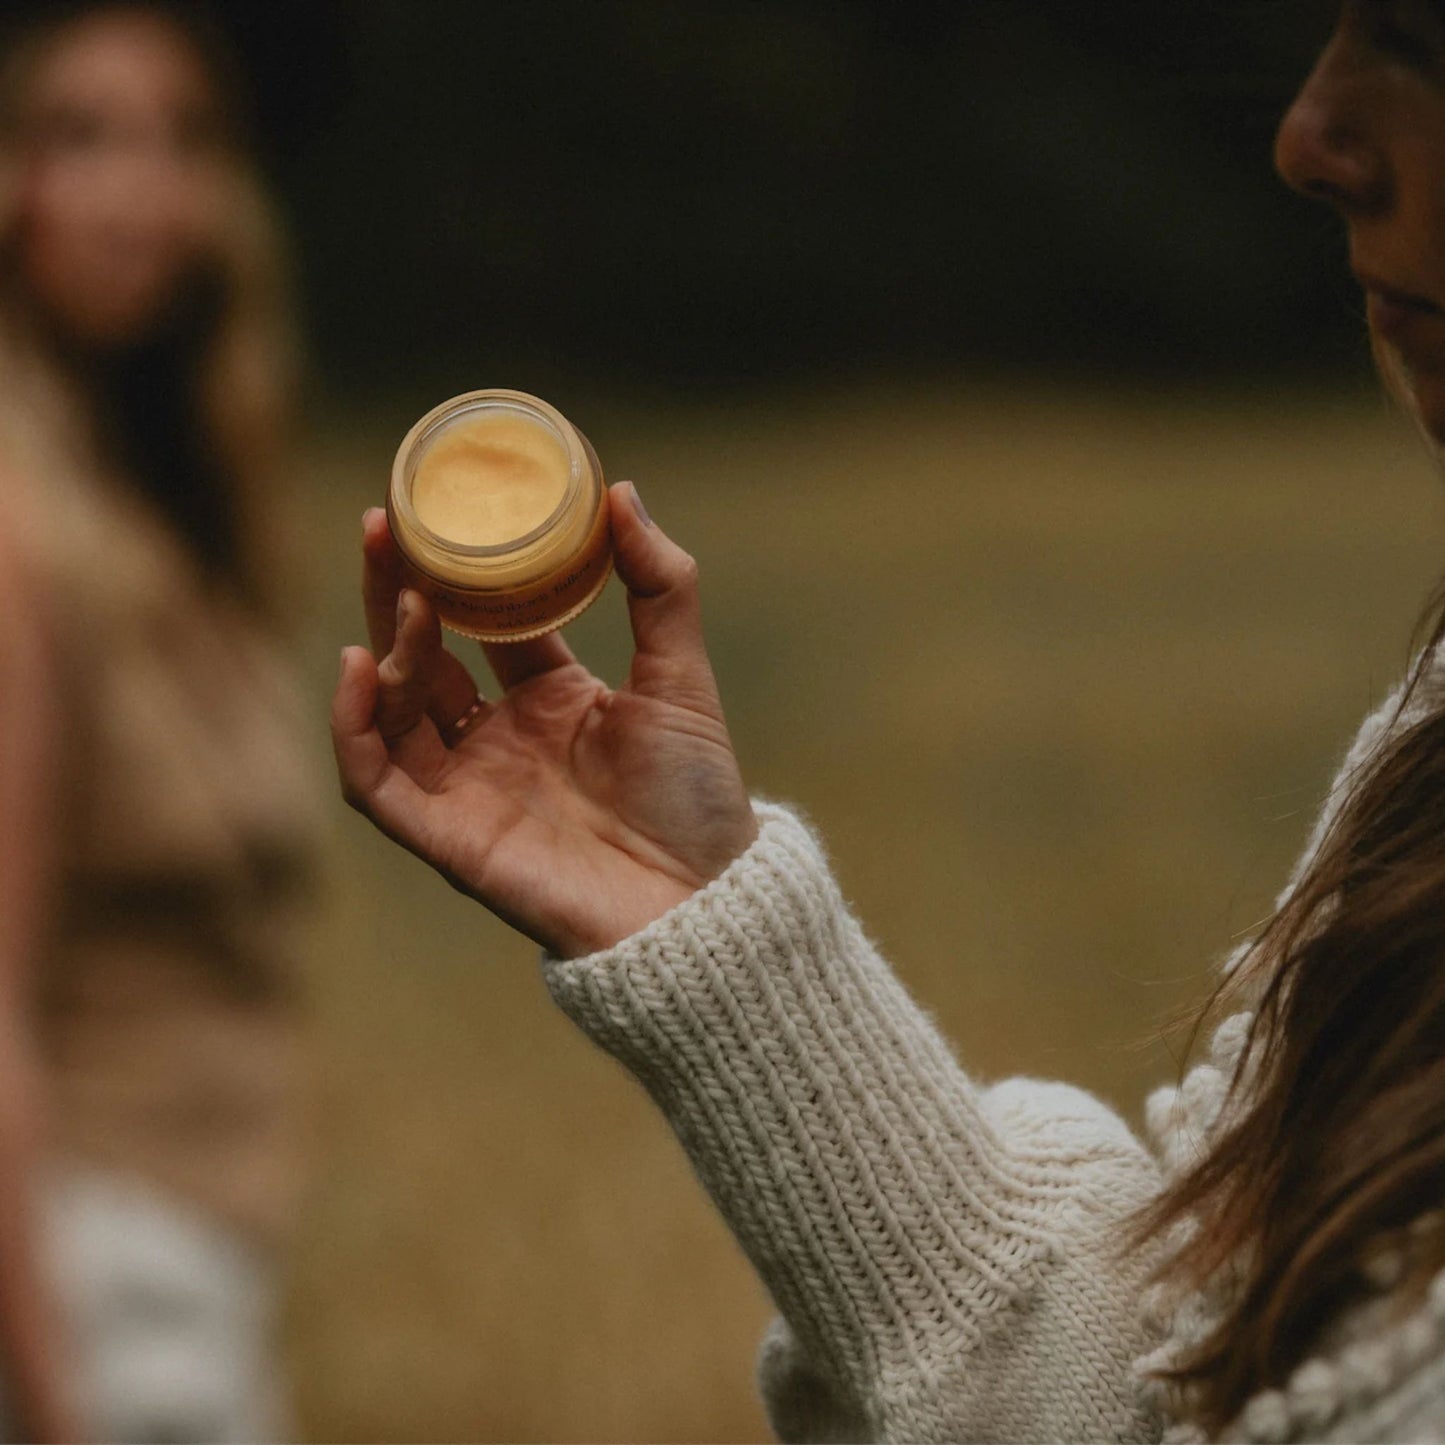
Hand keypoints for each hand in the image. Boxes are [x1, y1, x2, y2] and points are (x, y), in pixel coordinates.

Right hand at [331, 482, 758, 958]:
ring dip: (389, 648)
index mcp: (550, 699)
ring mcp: (468, 788)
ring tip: (407, 597)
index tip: (431, 510)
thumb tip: (621, 492)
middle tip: (383, 525)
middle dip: (398, 592)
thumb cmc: (697, 798)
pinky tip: (360, 665)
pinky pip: (374, 781)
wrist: (701, 901)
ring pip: (393, 709)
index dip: (454, 571)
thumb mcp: (680, 676)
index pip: (480, 624)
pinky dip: (352, 726)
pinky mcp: (446, 838)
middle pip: (424, 656)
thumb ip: (660, 586)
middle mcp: (499, 740)